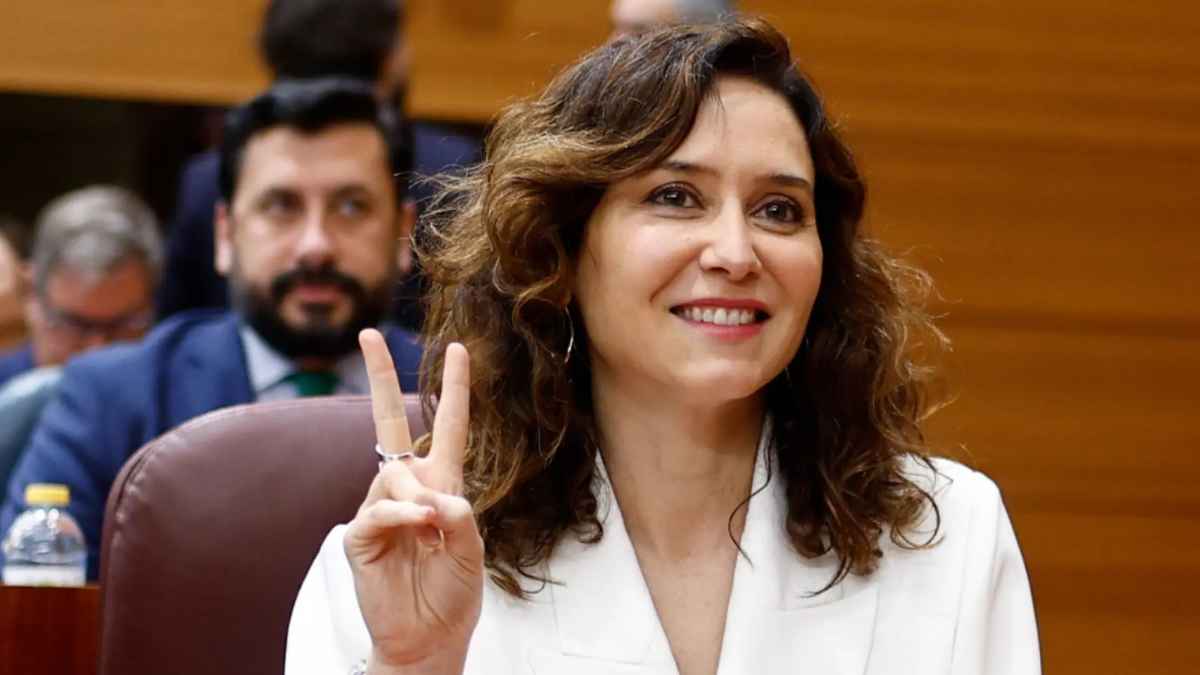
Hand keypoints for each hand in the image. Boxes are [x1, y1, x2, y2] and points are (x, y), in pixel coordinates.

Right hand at [344, 330, 483, 672]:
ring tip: (433, 529)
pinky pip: (379, 508)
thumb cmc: (453, 594)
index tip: (457, 348)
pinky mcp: (360, 534)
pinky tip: (419, 527)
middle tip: (368, 334)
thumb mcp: (470, 549)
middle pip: (391, 421)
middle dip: (379, 376)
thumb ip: (456, 514)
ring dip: (418, 495)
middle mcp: (408, 488)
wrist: (428, 637)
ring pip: (395, 474)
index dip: (453, 388)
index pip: (447, 426)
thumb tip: (427, 493)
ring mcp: (381, 508)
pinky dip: (402, 514)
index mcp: (441, 484)